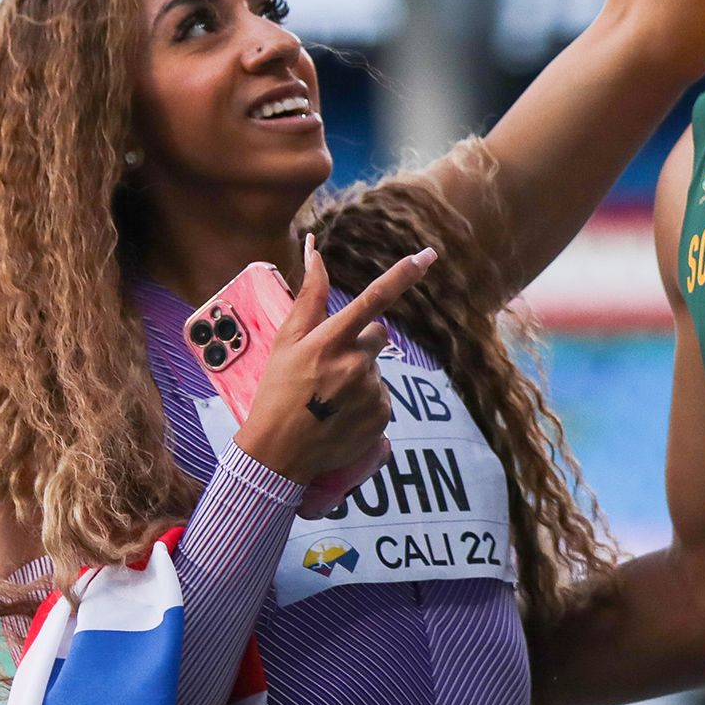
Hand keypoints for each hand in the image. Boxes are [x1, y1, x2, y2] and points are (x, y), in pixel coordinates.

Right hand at [232, 234, 434, 483]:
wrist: (278, 453)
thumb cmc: (277, 391)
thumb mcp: (286, 342)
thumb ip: (308, 297)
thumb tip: (315, 250)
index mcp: (330, 341)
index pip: (373, 299)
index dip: (403, 275)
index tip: (428, 255)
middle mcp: (355, 364)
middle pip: (378, 334)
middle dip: (360, 343)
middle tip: (328, 367)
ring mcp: (371, 392)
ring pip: (377, 368)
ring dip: (359, 375)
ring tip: (330, 398)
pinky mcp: (382, 416)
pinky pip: (382, 397)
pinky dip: (366, 402)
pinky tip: (341, 414)